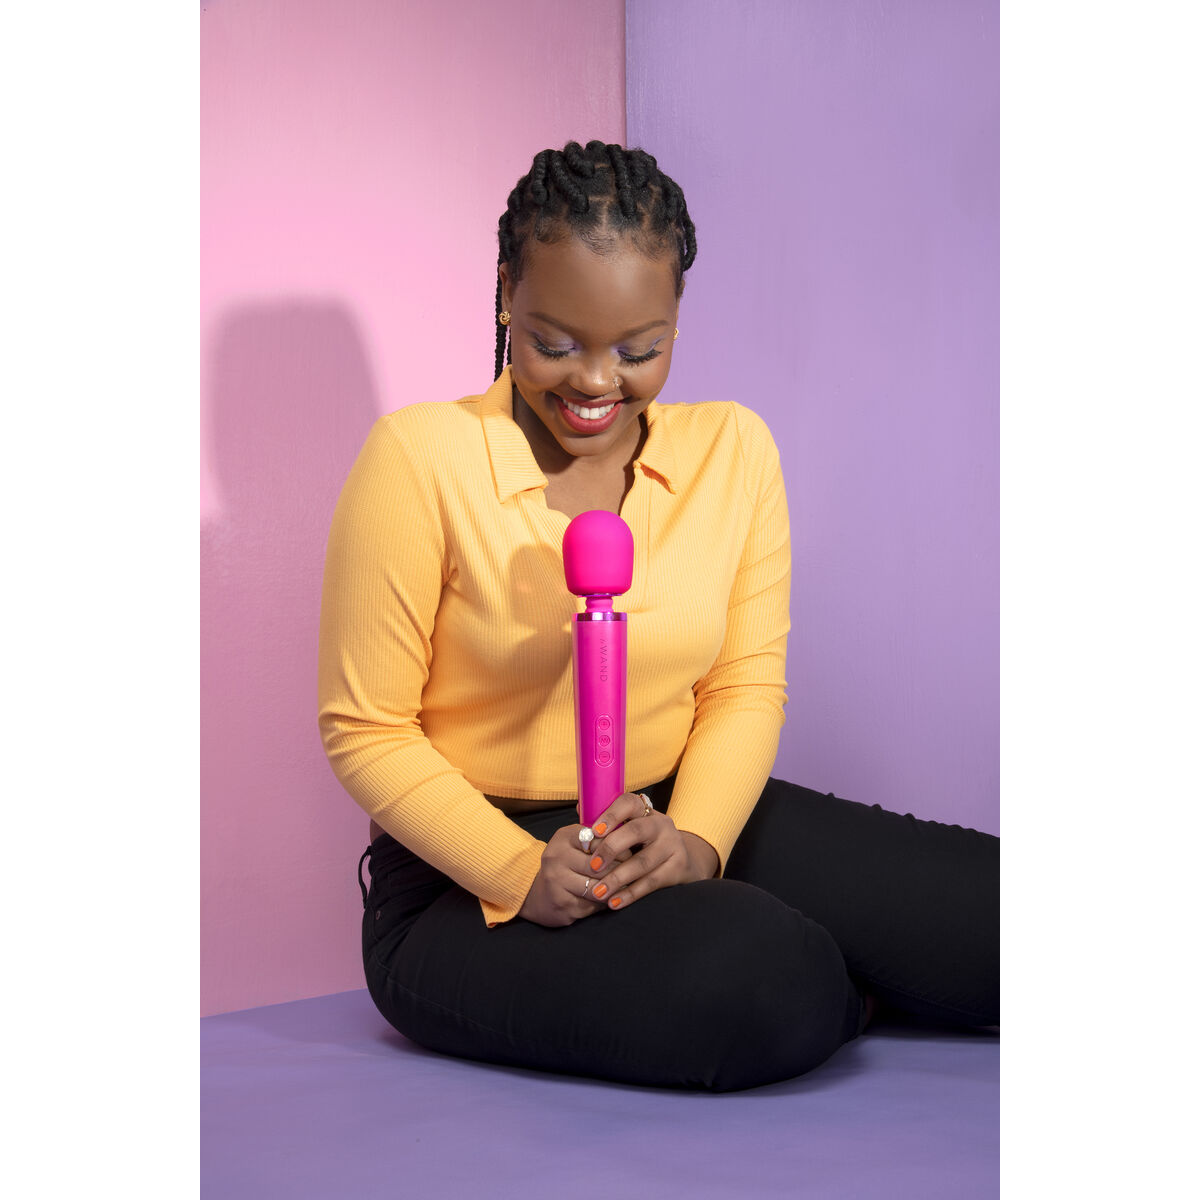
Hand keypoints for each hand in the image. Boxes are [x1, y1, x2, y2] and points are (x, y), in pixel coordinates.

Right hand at [517, 821, 627, 927]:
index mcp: (563, 838)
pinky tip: (606, 897)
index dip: (615, 846)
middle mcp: (556, 857)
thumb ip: (596, 833)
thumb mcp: (575, 842)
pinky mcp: (562, 905)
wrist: (539, 894)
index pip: (597, 838)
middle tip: (630, 870)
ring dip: (613, 888)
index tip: (627, 851)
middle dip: (619, 869)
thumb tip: (625, 825)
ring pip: (598, 887)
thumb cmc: (566, 865)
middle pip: (599, 865)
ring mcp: (557, 882)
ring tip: (621, 884)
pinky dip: (604, 902)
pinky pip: (593, 905)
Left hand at [581, 792, 718, 911]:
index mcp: (645, 811)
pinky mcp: (678, 868)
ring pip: (642, 862)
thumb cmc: (643, 845)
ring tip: (598, 892)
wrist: (680, 862)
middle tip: (592, 865)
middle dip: (611, 848)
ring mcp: (672, 846)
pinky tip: (614, 902)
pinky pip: (651, 882)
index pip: (628, 803)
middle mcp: (661, 825)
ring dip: (617, 878)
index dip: (610, 815)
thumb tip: (580, 809)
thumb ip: (607, 824)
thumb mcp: (630, 830)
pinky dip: (630, 894)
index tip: (594, 831)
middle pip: (635, 831)